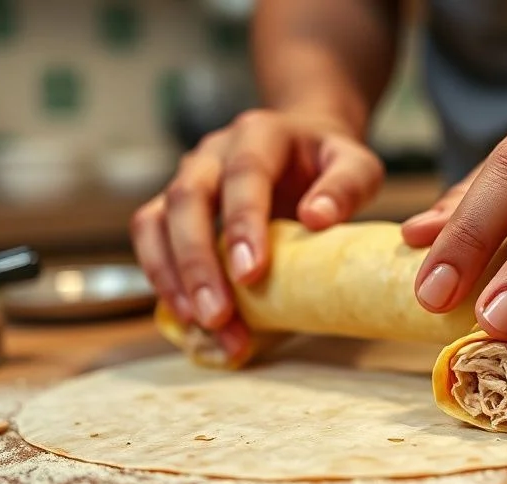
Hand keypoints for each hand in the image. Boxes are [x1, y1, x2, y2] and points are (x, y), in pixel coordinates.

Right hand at [131, 109, 383, 357]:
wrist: (303, 144)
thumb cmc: (328, 161)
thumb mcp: (356, 164)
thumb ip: (345, 186)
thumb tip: (318, 218)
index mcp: (259, 135)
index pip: (245, 175)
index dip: (243, 224)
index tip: (251, 274)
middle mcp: (213, 153)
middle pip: (187, 199)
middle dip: (197, 262)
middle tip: (216, 315)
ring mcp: (187, 179)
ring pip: (156, 222)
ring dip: (171, 277)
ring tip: (200, 325)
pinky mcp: (172, 207)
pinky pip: (150, 239)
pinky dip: (161, 278)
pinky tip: (187, 316)